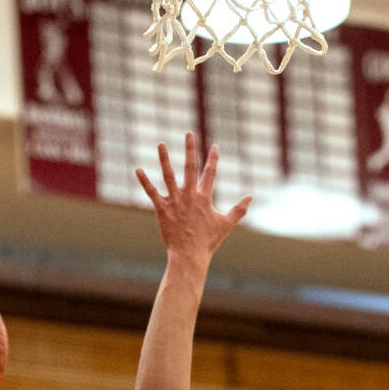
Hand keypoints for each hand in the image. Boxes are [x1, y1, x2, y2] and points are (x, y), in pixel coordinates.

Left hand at [135, 135, 250, 266]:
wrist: (189, 256)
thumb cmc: (208, 242)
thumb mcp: (226, 224)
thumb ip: (239, 210)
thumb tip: (251, 197)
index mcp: (204, 197)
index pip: (210, 173)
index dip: (213, 158)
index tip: (215, 146)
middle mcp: (189, 195)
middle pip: (190, 167)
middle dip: (190, 149)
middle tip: (189, 133)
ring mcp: (175, 201)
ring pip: (169, 175)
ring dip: (165, 159)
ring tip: (161, 144)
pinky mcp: (162, 209)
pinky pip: (151, 192)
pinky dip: (144, 181)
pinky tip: (138, 169)